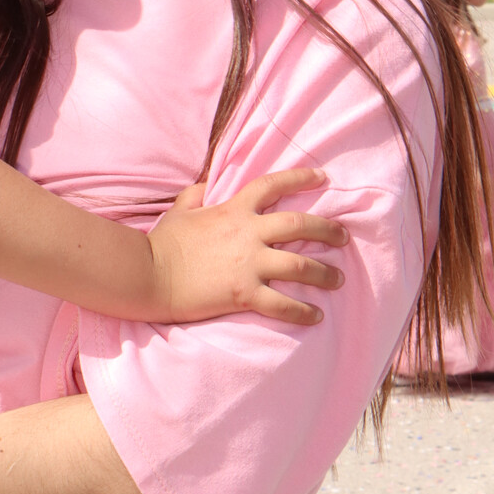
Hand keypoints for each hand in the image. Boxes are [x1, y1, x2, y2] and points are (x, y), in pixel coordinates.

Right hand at [146, 167, 347, 326]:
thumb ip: (196, 194)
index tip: (322, 178)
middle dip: (327, 230)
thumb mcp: (180, 210)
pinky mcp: (245, 294)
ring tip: (338, 280)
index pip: (273, 185)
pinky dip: (303, 311)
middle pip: (299, 224)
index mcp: (233, 210)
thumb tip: (205, 185)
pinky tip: (315, 316)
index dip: (300, 178)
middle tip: (343, 237)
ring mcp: (248, 264)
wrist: (149, 275)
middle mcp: (248, 233)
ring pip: (300, 266)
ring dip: (324, 274)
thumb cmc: (163, 243)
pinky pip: (283, 304)